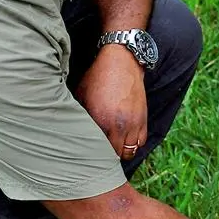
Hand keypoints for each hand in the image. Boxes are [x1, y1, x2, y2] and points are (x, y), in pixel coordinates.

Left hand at [74, 44, 148, 160]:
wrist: (122, 63)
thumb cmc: (97, 78)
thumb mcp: (82, 96)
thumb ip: (81, 116)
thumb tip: (74, 131)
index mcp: (101, 121)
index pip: (99, 150)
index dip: (94, 154)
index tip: (89, 154)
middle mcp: (119, 126)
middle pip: (117, 155)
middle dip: (109, 156)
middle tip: (101, 153)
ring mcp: (134, 123)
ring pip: (130, 151)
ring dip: (122, 151)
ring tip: (114, 147)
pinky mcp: (143, 119)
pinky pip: (141, 141)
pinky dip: (133, 144)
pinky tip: (125, 139)